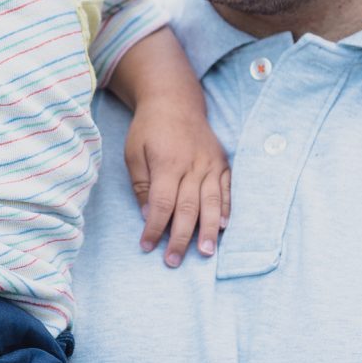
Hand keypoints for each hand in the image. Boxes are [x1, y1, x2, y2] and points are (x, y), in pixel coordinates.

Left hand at [124, 95, 231, 265]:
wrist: (175, 101)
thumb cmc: (149, 129)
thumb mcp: (134, 153)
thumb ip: (143, 185)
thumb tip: (150, 214)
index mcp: (168, 163)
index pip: (162, 204)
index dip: (154, 228)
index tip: (147, 246)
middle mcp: (193, 165)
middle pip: (188, 208)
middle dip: (181, 238)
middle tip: (174, 261)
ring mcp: (211, 164)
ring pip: (211, 203)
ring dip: (208, 230)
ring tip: (206, 253)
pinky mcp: (222, 163)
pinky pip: (227, 190)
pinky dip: (226, 209)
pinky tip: (223, 227)